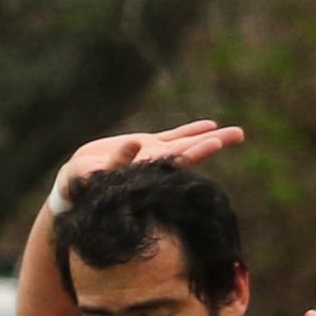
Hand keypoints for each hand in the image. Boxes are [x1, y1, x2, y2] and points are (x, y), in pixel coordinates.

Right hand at [53, 120, 244, 196]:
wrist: (78, 190)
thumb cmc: (77, 191)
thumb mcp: (82, 183)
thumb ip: (89, 176)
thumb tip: (102, 164)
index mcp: (144, 175)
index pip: (173, 162)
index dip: (193, 150)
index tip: (213, 140)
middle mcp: (154, 166)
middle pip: (188, 152)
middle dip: (212, 143)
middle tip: (239, 134)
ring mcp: (154, 156)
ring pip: (186, 144)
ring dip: (209, 137)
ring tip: (239, 133)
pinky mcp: (148, 147)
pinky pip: (174, 137)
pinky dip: (191, 131)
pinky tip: (211, 124)